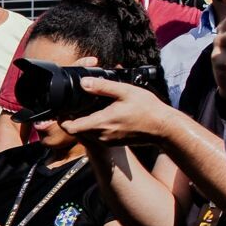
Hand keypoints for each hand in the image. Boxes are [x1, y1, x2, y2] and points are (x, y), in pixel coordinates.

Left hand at [62, 77, 176, 144]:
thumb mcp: (125, 92)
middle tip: (74, 105)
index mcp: (100, 123)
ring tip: (88, 107)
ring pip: (86, 133)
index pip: (70, 127)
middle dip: (72, 119)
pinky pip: (97, 136)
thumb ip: (102, 87)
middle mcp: (101, 136)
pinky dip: (94, 126)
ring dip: (83, 122)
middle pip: (76, 130)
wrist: (164, 128)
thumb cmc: (147, 109)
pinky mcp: (113, 142)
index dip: (62, 119)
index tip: (62, 109)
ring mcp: (107, 141)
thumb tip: (83, 82)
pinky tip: (102, 114)